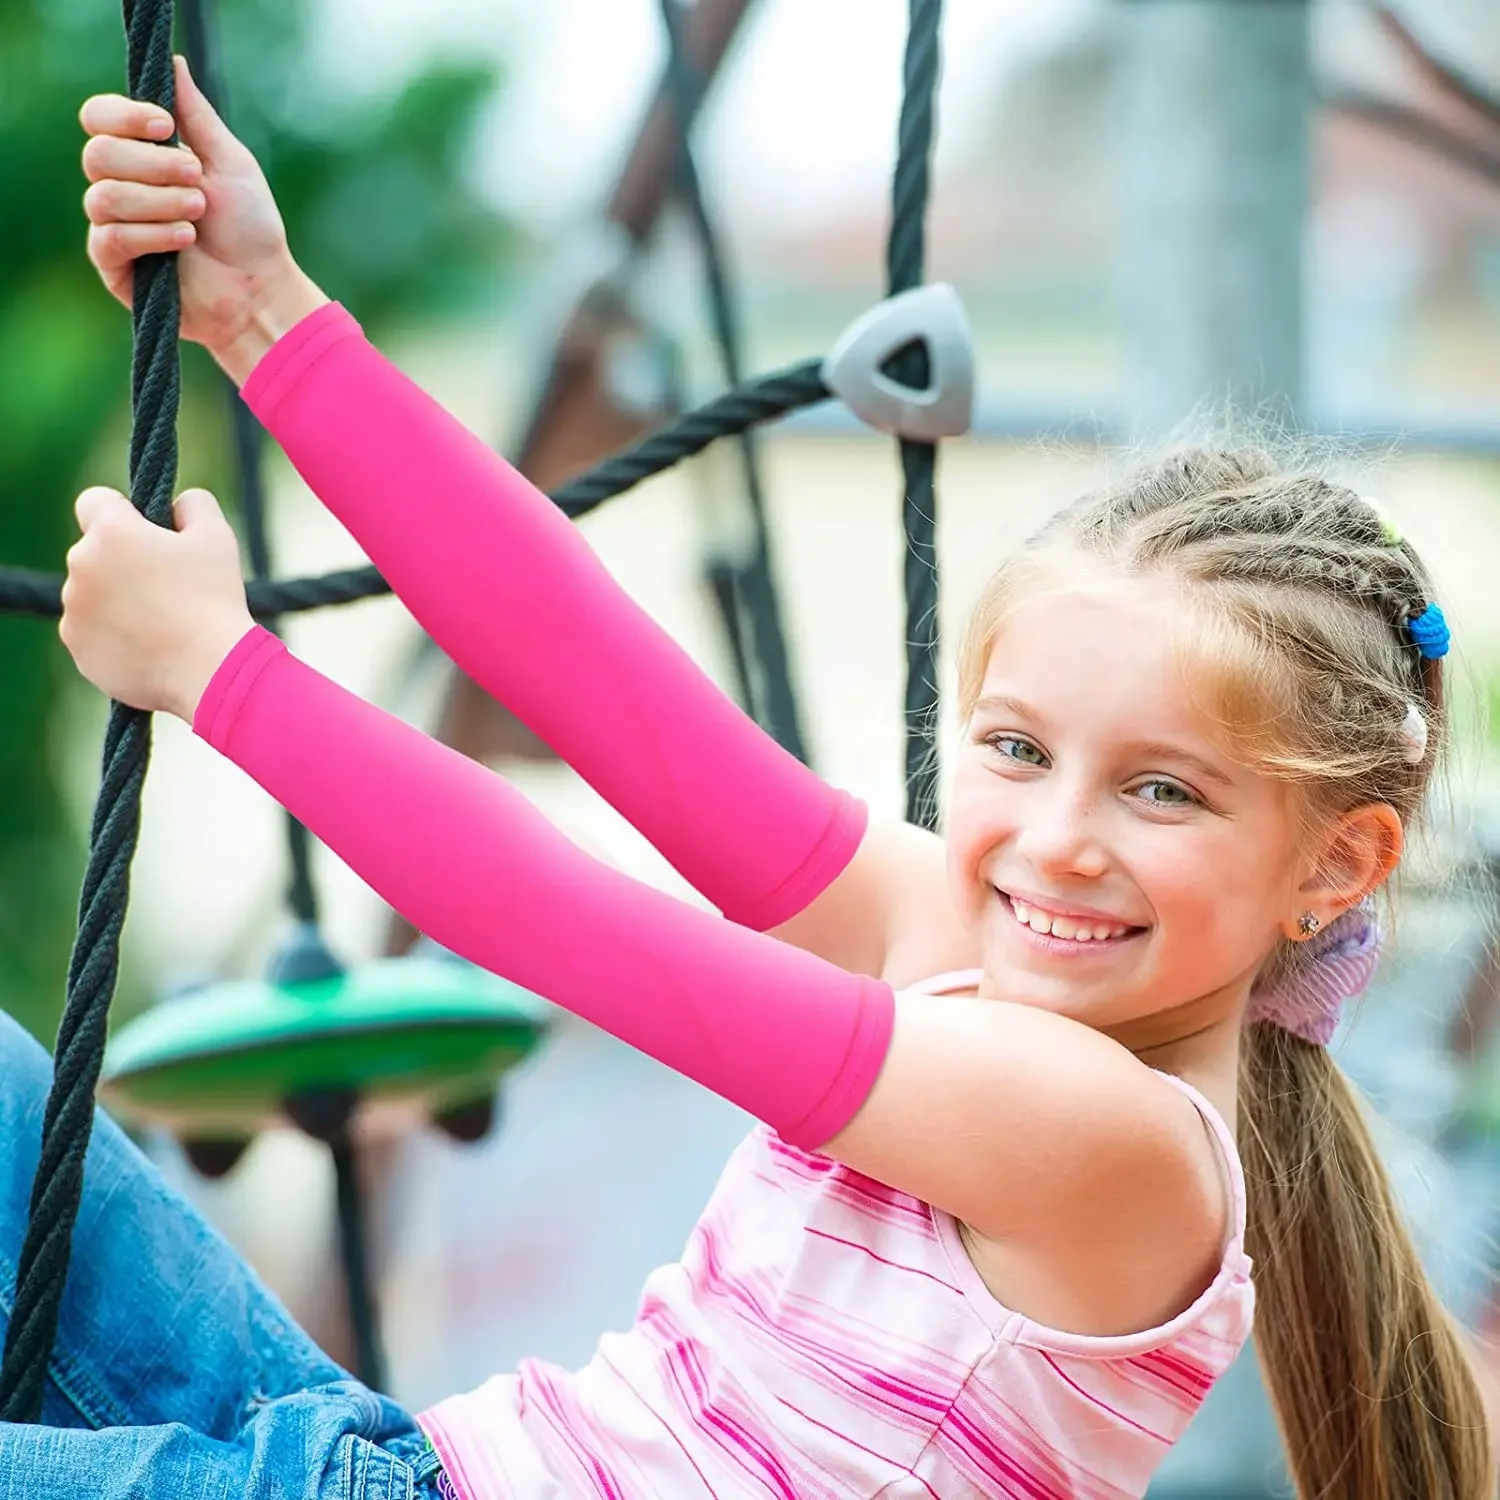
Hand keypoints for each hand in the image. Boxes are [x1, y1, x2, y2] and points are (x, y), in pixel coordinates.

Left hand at [60, 487, 254, 720]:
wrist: (210, 669)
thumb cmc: (214, 598)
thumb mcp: (218, 536)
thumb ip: (194, 504)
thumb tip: (179, 503)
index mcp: (110, 532)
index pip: (94, 500)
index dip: (121, 512)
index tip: (147, 533)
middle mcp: (80, 565)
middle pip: (94, 552)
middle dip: (122, 562)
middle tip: (167, 586)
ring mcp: (74, 610)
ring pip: (91, 593)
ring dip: (117, 600)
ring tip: (162, 622)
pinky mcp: (78, 647)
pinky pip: (91, 632)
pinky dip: (114, 636)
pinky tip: (151, 647)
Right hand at [80, 54, 326, 379]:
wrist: (260, 290)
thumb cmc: (249, 229)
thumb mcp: (229, 162)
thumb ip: (197, 116)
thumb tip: (173, 63)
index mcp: (141, 156)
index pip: (99, 118)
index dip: (124, 116)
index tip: (166, 126)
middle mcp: (120, 185)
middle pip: (98, 153)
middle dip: (153, 164)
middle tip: (198, 179)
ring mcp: (113, 225)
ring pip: (104, 194)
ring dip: (160, 201)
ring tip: (198, 214)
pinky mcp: (113, 265)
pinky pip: (112, 236)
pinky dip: (152, 233)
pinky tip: (185, 239)